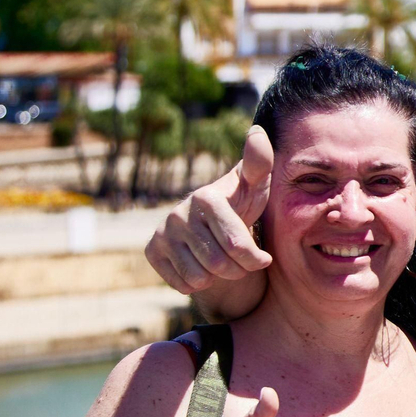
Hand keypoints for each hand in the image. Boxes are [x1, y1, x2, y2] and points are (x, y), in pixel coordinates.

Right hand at [145, 127, 273, 293]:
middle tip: (242, 260)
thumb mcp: (257, 185)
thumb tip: (257, 132)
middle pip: (219, 264)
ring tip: (224, 260)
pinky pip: (182, 284)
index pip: (237, 246)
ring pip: (200, 277)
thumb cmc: (243, 204)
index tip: (263, 258)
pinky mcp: (152, 251)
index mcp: (205, 198)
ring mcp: (162, 233)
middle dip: (238, 269)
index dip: (255, 259)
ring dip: (219, 277)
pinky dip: (198, 283)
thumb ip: (260, 163)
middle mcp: (178, 213)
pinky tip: (204, 264)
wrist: (215, 227)